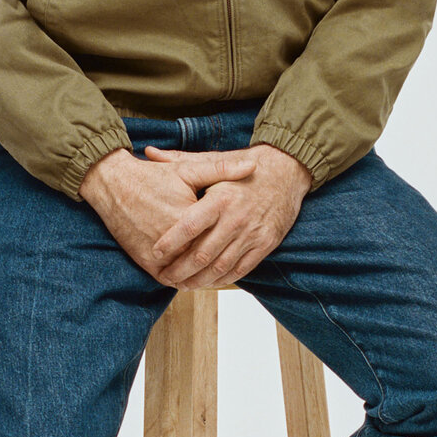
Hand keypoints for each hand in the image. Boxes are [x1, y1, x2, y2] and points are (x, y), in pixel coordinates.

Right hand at [78, 145, 259, 283]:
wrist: (113, 184)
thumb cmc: (152, 176)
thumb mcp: (188, 169)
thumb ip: (221, 170)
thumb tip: (253, 166)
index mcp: (190, 218)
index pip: (220, 237)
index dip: (235, 241)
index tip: (247, 239)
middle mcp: (175, 240)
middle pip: (206, 258)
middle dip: (222, 261)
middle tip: (237, 262)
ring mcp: (158, 254)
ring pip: (189, 273)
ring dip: (202, 276)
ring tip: (217, 273)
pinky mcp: (145, 261)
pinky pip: (168, 278)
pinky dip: (181, 279)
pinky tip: (192, 277)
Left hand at [143, 142, 312, 287]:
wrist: (288, 170)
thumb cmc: (246, 165)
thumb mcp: (214, 160)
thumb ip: (180, 159)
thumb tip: (149, 152)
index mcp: (220, 198)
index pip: (189, 226)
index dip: (170, 243)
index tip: (155, 252)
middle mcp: (236, 218)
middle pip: (202, 254)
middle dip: (180, 270)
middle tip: (166, 276)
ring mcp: (252, 234)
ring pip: (220, 267)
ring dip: (200, 280)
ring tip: (184, 285)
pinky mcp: (266, 243)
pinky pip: (241, 269)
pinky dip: (223, 279)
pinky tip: (210, 281)